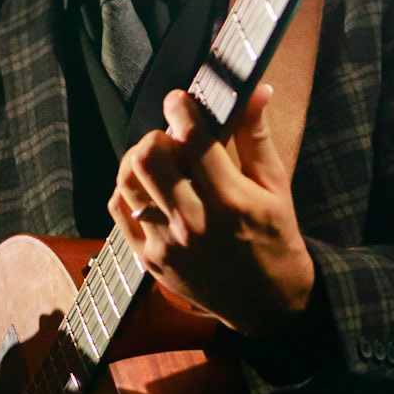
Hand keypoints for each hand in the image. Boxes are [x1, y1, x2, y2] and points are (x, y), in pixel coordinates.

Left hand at [109, 82, 314, 336]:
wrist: (267, 304)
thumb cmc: (275, 238)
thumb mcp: (275, 187)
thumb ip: (255, 136)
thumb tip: (255, 90)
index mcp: (232, 201)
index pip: (192, 140)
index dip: (180, 108)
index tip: (180, 100)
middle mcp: (194, 223)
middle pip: (148, 157)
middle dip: (158, 136)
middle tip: (173, 139)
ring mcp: (166, 244)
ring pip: (126, 181)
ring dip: (139, 161)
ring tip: (160, 163)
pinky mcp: (148, 259)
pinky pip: (118, 209)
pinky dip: (128, 190)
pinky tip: (149, 188)